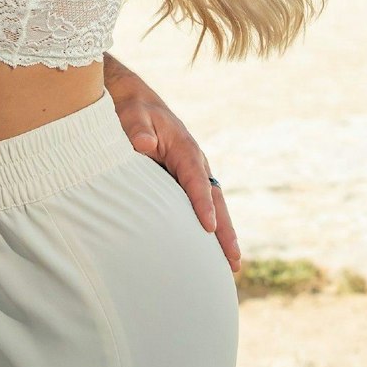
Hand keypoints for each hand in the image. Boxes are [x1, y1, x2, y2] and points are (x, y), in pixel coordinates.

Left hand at [103, 55, 240, 271]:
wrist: (135, 101)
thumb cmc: (133, 110)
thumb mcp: (132, 114)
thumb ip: (137, 128)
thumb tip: (144, 144)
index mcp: (185, 149)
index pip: (196, 181)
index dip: (203, 204)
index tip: (208, 227)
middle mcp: (195, 164)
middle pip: (214, 199)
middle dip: (225, 230)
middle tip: (233, 259)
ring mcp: (192, 174)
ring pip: (213, 206)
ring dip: (223, 234)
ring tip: (232, 265)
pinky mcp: (184, 182)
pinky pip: (200, 206)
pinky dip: (209, 228)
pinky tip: (210, 252)